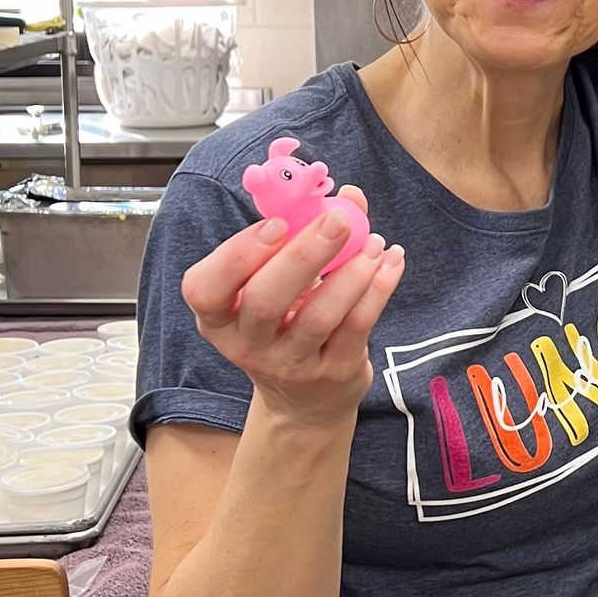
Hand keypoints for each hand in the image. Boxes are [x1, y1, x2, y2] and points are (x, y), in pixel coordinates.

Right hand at [181, 183, 403, 427]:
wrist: (305, 400)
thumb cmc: (284, 323)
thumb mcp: (276, 284)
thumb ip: (302, 234)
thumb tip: (349, 197)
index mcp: (219, 318)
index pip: (205, 289)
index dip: (238, 255)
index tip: (277, 224)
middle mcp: (247, 345)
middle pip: (265, 301)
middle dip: (303, 255)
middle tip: (338, 220)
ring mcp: (291, 364)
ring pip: (318, 317)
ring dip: (351, 272)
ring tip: (374, 241)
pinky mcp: (334, 373)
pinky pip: (357, 328)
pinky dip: (378, 290)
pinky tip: (392, 261)